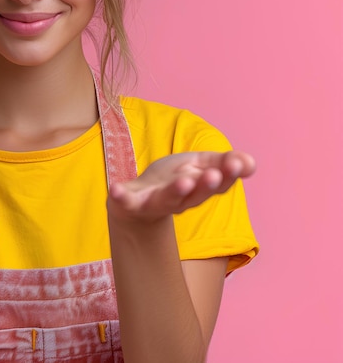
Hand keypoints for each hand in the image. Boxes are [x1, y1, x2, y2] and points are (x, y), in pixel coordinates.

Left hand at [107, 150, 254, 223]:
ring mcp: (154, 203)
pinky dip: (121, 197)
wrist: (136, 201)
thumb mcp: (199, 166)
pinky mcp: (130, 203)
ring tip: (183, 181)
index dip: (228, 174)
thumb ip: (224, 163)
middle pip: (194, 194)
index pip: (217, 184)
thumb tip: (250, 163)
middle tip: (214, 175)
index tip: (237, 164)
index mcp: (198, 190)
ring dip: (175, 192)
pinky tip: (116, 189)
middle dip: (204, 185)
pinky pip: (125, 201)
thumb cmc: (172, 181)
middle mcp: (179, 200)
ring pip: (167, 200)